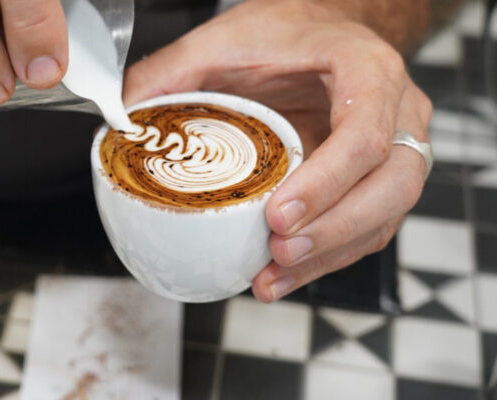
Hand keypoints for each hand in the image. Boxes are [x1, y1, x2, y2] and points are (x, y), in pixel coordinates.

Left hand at [124, 0, 432, 301]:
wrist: (318, 31)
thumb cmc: (284, 33)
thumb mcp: (222, 40)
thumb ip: (169, 73)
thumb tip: (120, 117)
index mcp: (365, 70)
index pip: (366, 132)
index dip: (327, 181)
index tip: (277, 215)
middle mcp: (395, 112)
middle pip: (392, 185)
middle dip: (335, 229)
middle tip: (277, 252)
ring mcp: (393, 149)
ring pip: (384, 215)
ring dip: (329, 255)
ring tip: (272, 277)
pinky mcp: (375, 180)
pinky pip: (365, 228)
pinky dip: (327, 258)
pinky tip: (283, 275)